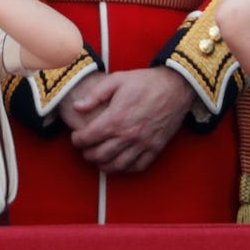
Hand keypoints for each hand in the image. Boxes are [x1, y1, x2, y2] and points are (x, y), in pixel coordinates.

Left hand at [60, 67, 194, 172]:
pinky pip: (137, 167)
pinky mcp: (155, 148)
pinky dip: (125, 169)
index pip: (89, 137)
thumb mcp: (116, 80)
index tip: (75, 138)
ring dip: (104, 165)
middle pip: (100, 154)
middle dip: (88, 154)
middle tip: (84, 150)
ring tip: (98, 160)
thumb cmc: (144, 82)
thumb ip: (94, 95)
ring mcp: (143, 144)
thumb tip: (77, 107)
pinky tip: (118, 163)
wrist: (174, 87)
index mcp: (116, 118)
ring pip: (118, 165)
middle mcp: (128, 135)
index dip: (78, 140)